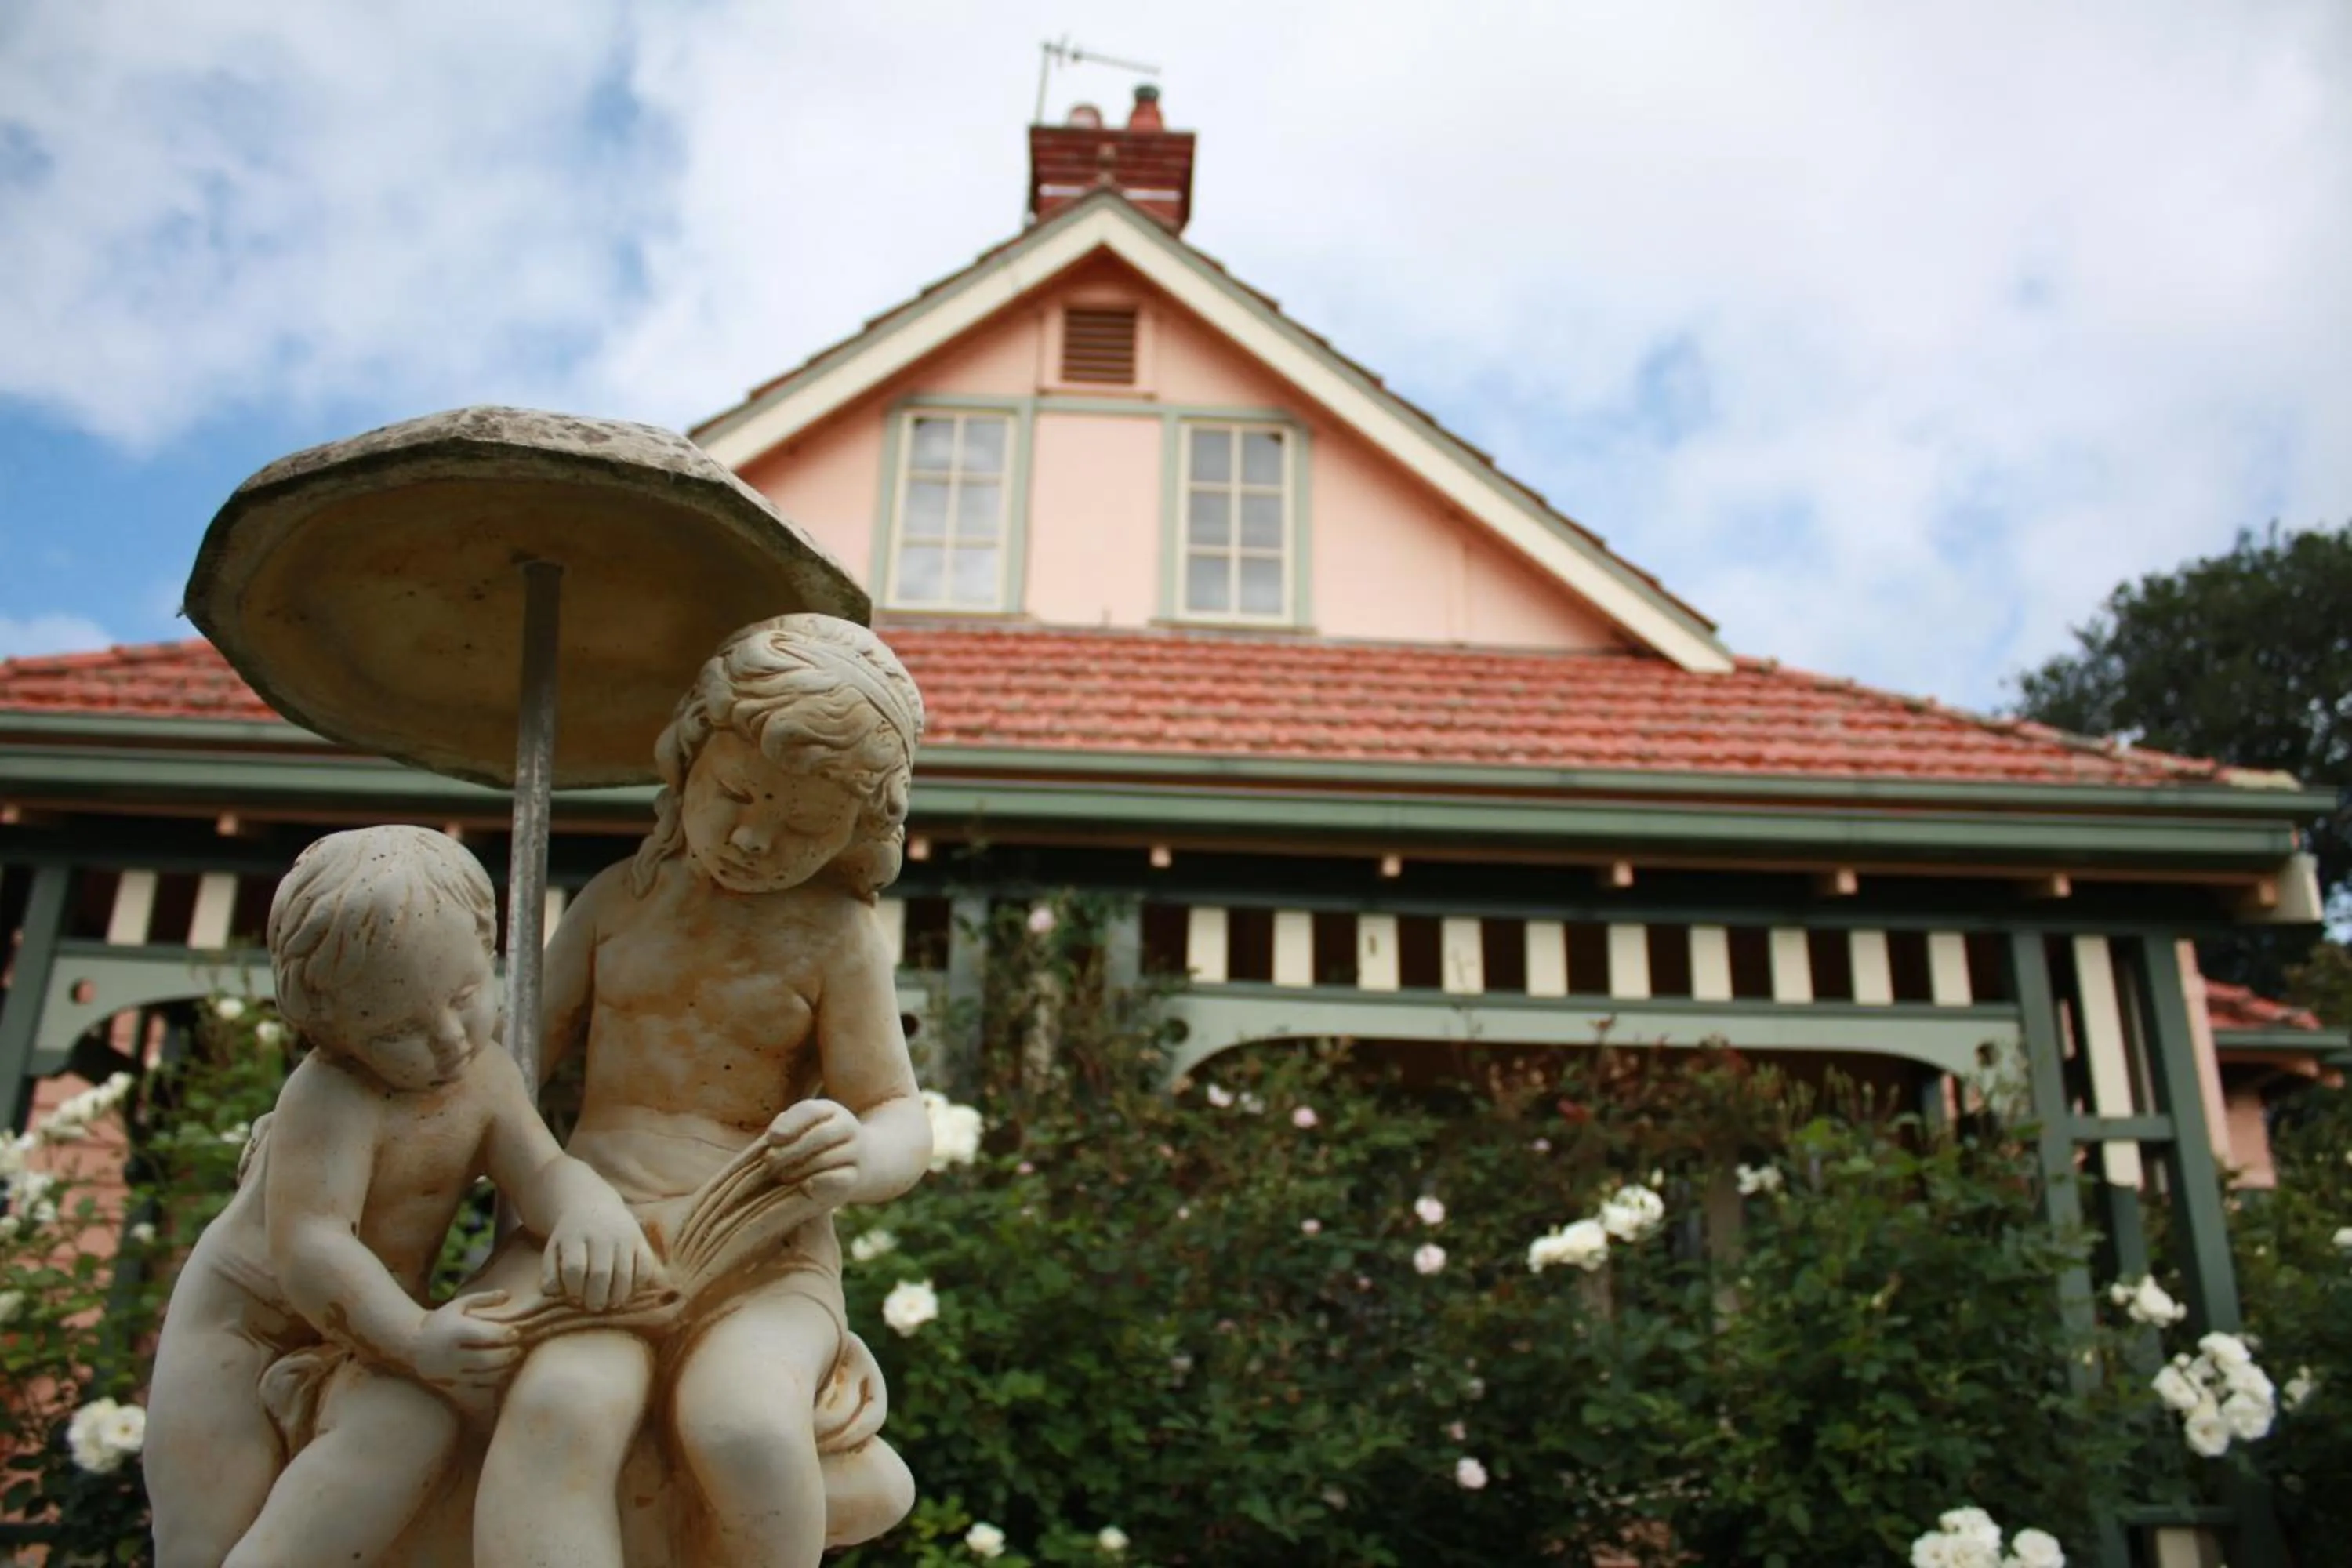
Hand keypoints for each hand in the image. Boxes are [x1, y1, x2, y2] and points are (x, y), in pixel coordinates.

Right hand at [413, 1291, 519, 1407]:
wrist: (413, 1343)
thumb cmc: (443, 1320)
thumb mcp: (460, 1304)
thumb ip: (484, 1298)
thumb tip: (508, 1294)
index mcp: (454, 1331)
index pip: (484, 1335)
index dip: (504, 1334)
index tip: (516, 1332)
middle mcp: (451, 1354)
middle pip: (486, 1360)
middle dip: (507, 1356)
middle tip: (519, 1350)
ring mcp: (450, 1373)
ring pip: (483, 1377)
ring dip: (503, 1370)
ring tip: (513, 1362)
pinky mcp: (450, 1385)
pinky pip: (475, 1388)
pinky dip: (491, 1383)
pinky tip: (501, 1374)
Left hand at [542, 1200, 664, 1312]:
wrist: (594, 1205)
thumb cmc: (570, 1237)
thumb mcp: (553, 1249)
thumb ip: (549, 1273)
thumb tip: (553, 1294)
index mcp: (575, 1236)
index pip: (574, 1268)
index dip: (573, 1289)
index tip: (573, 1297)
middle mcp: (602, 1234)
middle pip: (600, 1273)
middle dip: (596, 1298)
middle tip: (593, 1307)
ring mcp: (624, 1236)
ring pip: (625, 1274)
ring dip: (617, 1296)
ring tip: (610, 1303)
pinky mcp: (641, 1240)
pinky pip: (645, 1268)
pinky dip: (638, 1284)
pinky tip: (627, 1289)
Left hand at [763, 1098, 863, 1207]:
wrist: (861, 1160)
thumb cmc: (817, 1143)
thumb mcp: (804, 1126)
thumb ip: (786, 1126)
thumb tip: (772, 1137)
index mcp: (831, 1110)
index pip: (810, 1111)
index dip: (789, 1124)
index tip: (770, 1138)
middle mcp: (847, 1127)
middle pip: (820, 1136)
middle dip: (791, 1150)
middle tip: (769, 1161)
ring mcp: (855, 1152)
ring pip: (827, 1158)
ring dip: (800, 1168)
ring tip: (782, 1176)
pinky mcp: (856, 1176)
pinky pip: (840, 1179)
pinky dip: (820, 1182)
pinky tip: (804, 1186)